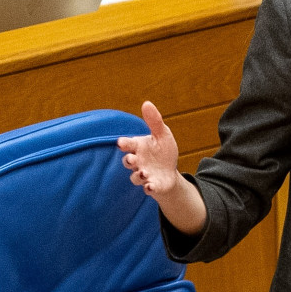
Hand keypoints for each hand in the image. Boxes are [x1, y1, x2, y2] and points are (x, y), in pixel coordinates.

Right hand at [118, 101, 207, 235]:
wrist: (169, 172)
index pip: (128, 144)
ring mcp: (144, 175)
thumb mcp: (162, 134)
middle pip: (128, 161)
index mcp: (139, 147)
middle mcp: (138, 162)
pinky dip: (149, 188)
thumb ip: (154, 121)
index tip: (121, 143)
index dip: (125, 144)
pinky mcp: (152, 185)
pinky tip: (151, 187)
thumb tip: (146, 103)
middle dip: (129, 161)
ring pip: (136, 177)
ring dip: (138, 176)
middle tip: (132, 159)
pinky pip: (148, 188)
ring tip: (144, 173)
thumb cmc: (162, 151)